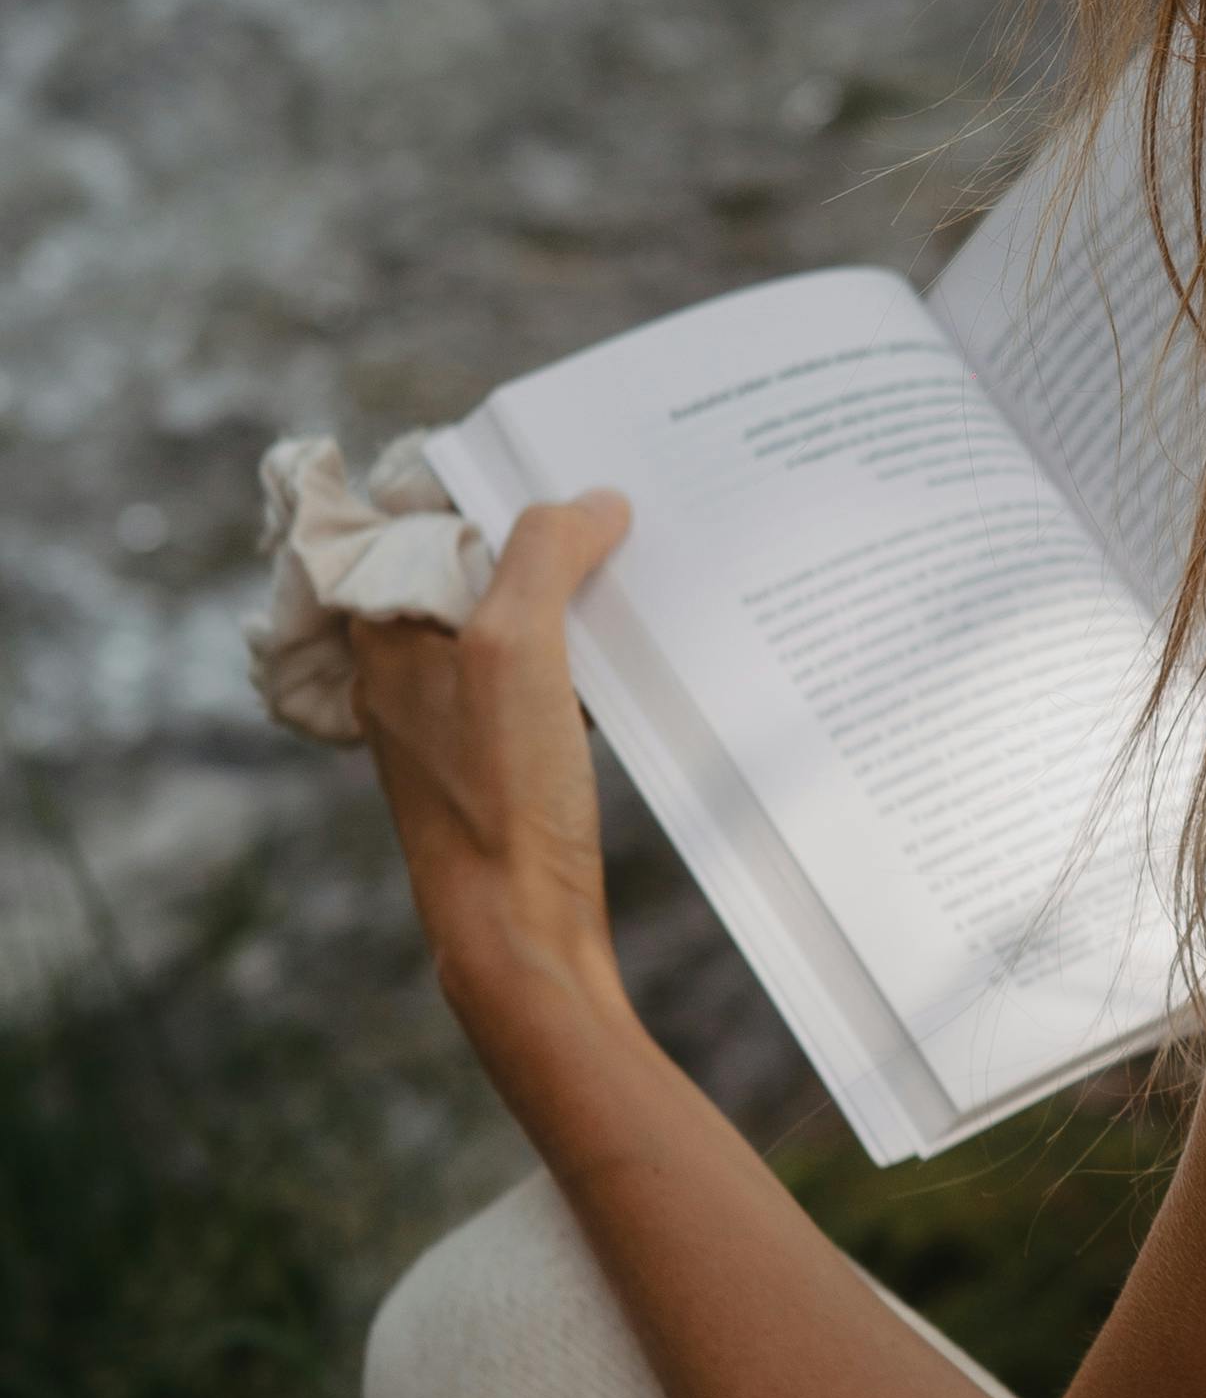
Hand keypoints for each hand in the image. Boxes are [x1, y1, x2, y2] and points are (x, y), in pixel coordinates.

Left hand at [350, 493, 638, 1088]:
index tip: (560, 460)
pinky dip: (578, 655)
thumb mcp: (515, 648)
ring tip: (631, 569)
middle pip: (472, 564)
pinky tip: (625, 661)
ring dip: (566, 594)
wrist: (517, 938)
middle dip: (541, 533)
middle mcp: (406, 669)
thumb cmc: (500, 798)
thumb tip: (596, 501)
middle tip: (616, 508)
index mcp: (382, 632)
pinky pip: (537, 676)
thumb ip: (544, 554)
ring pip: (509, 620)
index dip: (488, 481)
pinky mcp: (499, 760)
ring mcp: (452, 717)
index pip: (420, 515)